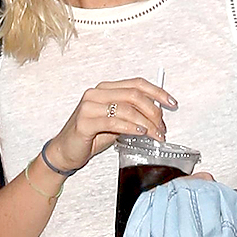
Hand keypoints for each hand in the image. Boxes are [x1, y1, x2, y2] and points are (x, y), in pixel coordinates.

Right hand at [47, 78, 174, 174]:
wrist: (64, 152)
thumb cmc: (89, 137)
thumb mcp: (115, 123)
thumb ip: (131, 115)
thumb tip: (156, 116)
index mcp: (105, 89)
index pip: (136, 84)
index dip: (157, 92)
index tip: (172, 103)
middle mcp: (96, 94)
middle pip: (134, 95)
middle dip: (153, 111)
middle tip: (162, 127)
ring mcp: (89, 106)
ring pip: (126, 109)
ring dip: (146, 123)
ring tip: (155, 135)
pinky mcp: (85, 122)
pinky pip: (114, 122)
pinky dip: (131, 127)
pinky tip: (140, 133)